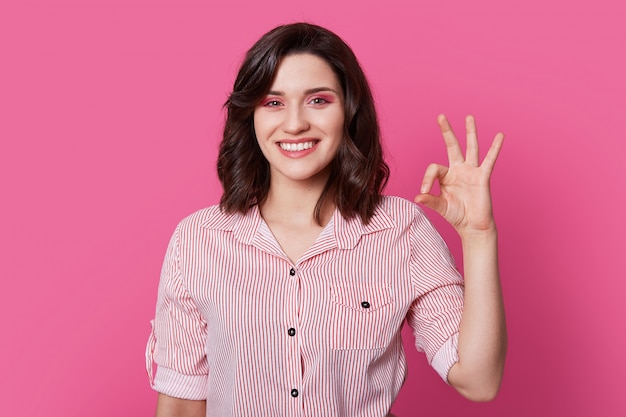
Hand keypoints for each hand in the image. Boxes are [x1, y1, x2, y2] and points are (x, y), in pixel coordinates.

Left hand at [414, 115, 503, 235]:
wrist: (472, 226)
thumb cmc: (456, 216)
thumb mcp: (440, 207)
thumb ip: (430, 200)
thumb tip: (416, 197)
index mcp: (446, 176)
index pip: (434, 168)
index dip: (426, 178)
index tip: (423, 191)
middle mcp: (458, 170)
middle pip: (452, 146)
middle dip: (447, 131)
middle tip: (441, 116)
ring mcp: (471, 172)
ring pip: (471, 148)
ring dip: (470, 132)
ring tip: (469, 117)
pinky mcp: (482, 177)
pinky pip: (489, 160)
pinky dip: (495, 148)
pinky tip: (500, 135)